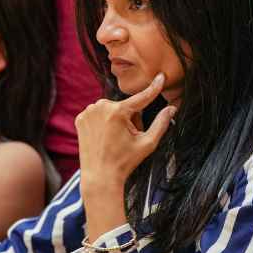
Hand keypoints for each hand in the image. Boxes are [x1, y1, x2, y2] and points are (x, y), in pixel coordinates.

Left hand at [75, 73, 176, 190]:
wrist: (99, 177)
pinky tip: (103, 137)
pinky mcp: (80, 118)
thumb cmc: (125, 162)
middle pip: (125, 106)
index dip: (154, 87)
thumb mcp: (147, 143)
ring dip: (116, 120)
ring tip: (114, 139)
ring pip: (111, 109)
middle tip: (127, 138)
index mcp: (118, 112)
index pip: (141, 98)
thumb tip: (172, 109)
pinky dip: (103, 123)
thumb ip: (161, 124)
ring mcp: (88, 112)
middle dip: (130, 118)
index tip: (161, 76)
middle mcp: (101, 107)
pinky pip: (98, 114)